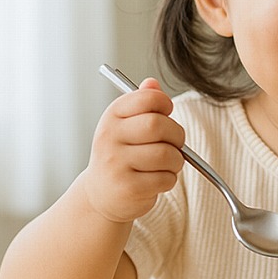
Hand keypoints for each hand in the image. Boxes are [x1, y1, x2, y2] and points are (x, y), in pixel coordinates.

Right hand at [81, 77, 185, 224]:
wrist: (101, 195)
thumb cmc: (121, 155)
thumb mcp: (125, 126)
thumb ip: (142, 103)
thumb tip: (152, 83)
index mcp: (112, 116)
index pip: (148, 98)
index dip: (165, 104)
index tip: (166, 114)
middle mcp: (109, 137)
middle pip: (158, 125)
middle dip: (177, 135)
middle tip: (175, 144)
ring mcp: (116, 163)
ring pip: (166, 154)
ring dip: (176, 161)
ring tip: (166, 165)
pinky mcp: (127, 187)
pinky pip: (165, 178)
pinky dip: (169, 180)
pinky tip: (156, 181)